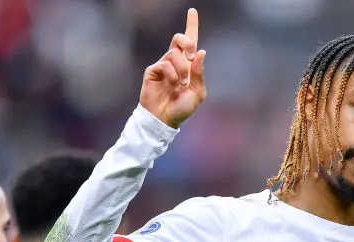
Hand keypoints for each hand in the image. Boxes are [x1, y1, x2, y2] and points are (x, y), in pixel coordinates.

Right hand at [140, 8, 206, 128]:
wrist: (165, 119)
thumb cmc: (181, 108)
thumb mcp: (198, 93)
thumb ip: (199, 73)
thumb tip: (200, 51)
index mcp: (188, 66)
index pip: (190, 42)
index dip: (192, 25)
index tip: (193, 11)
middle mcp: (176, 62)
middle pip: (180, 39)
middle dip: (188, 42)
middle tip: (192, 56)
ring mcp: (163, 65)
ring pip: (175, 53)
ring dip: (182, 69)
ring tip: (181, 84)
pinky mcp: (153, 70)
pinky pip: (165, 64)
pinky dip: (172, 75)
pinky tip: (172, 86)